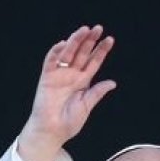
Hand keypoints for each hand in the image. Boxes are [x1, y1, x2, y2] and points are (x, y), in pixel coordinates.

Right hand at [17, 24, 116, 160]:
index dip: (101, 51)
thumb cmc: (68, 122)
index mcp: (83, 82)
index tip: (110, 40)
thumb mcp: (87, 106)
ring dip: (75, 41)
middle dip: (90, 41)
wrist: (53, 132)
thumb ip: (97, 93)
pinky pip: (50, 61)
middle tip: (98, 29)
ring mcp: (59, 75)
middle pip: (82, 54)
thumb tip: (112, 82)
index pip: (94, 62)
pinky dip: (56, 52)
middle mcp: (72, 75)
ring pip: (68, 53)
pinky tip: (64, 44)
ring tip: (84, 30)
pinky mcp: (47, 78)